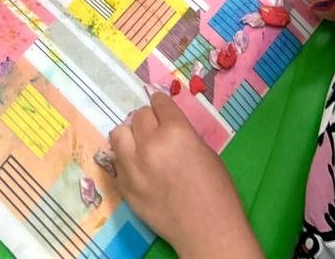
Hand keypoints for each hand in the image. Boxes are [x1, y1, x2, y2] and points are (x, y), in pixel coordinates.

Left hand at [107, 95, 262, 257]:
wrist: (208, 231)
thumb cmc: (217, 191)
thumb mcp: (205, 151)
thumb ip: (182, 133)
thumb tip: (166, 124)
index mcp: (175, 131)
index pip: (158, 102)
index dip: (162, 107)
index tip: (163, 112)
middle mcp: (150, 144)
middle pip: (138, 116)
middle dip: (149, 121)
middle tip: (157, 133)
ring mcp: (133, 166)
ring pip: (119, 134)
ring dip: (131, 136)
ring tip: (140, 146)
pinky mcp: (125, 187)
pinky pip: (117, 162)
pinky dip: (126, 161)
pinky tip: (139, 168)